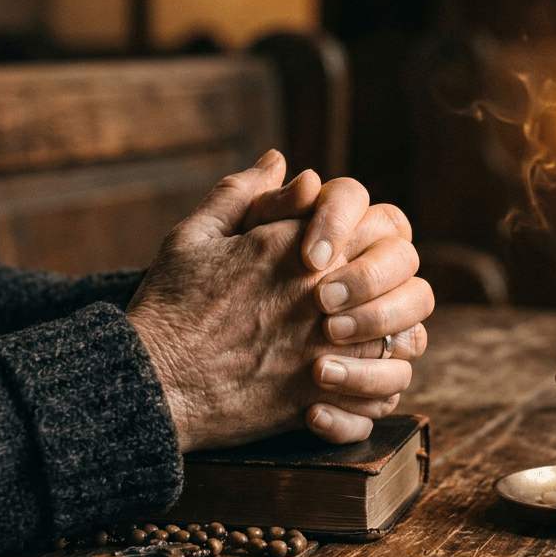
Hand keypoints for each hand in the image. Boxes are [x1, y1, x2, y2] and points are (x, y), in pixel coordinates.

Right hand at [126, 152, 416, 451]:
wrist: (150, 381)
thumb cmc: (167, 306)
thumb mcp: (194, 236)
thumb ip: (242, 193)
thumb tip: (281, 161)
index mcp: (293, 245)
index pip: (374, 214)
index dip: (371, 226)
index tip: (346, 246)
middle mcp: (318, 291)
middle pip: (403, 268)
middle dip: (392, 277)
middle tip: (363, 293)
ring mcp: (324, 345)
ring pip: (405, 333)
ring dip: (391, 334)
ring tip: (363, 340)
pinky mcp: (319, 395)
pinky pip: (381, 393)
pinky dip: (376, 389)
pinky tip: (351, 383)